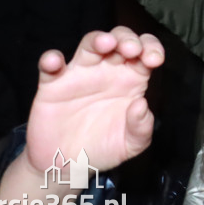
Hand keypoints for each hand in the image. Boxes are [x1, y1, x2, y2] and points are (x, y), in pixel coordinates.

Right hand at [22, 27, 163, 177]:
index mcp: (131, 78)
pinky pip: (49, 66)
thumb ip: (141, 127)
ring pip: (89, 45)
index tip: (154, 59)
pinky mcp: (52, 85)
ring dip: (98, 39)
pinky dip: (50, 59)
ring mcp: (80, 74)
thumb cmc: (105, 148)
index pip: (144, 52)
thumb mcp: (131, 143)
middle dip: (127, 38)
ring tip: (106, 44)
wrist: (68, 166)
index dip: (151, 48)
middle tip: (132, 49)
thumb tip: (141, 105)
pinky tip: (55, 62)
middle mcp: (107, 70)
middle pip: (119, 40)